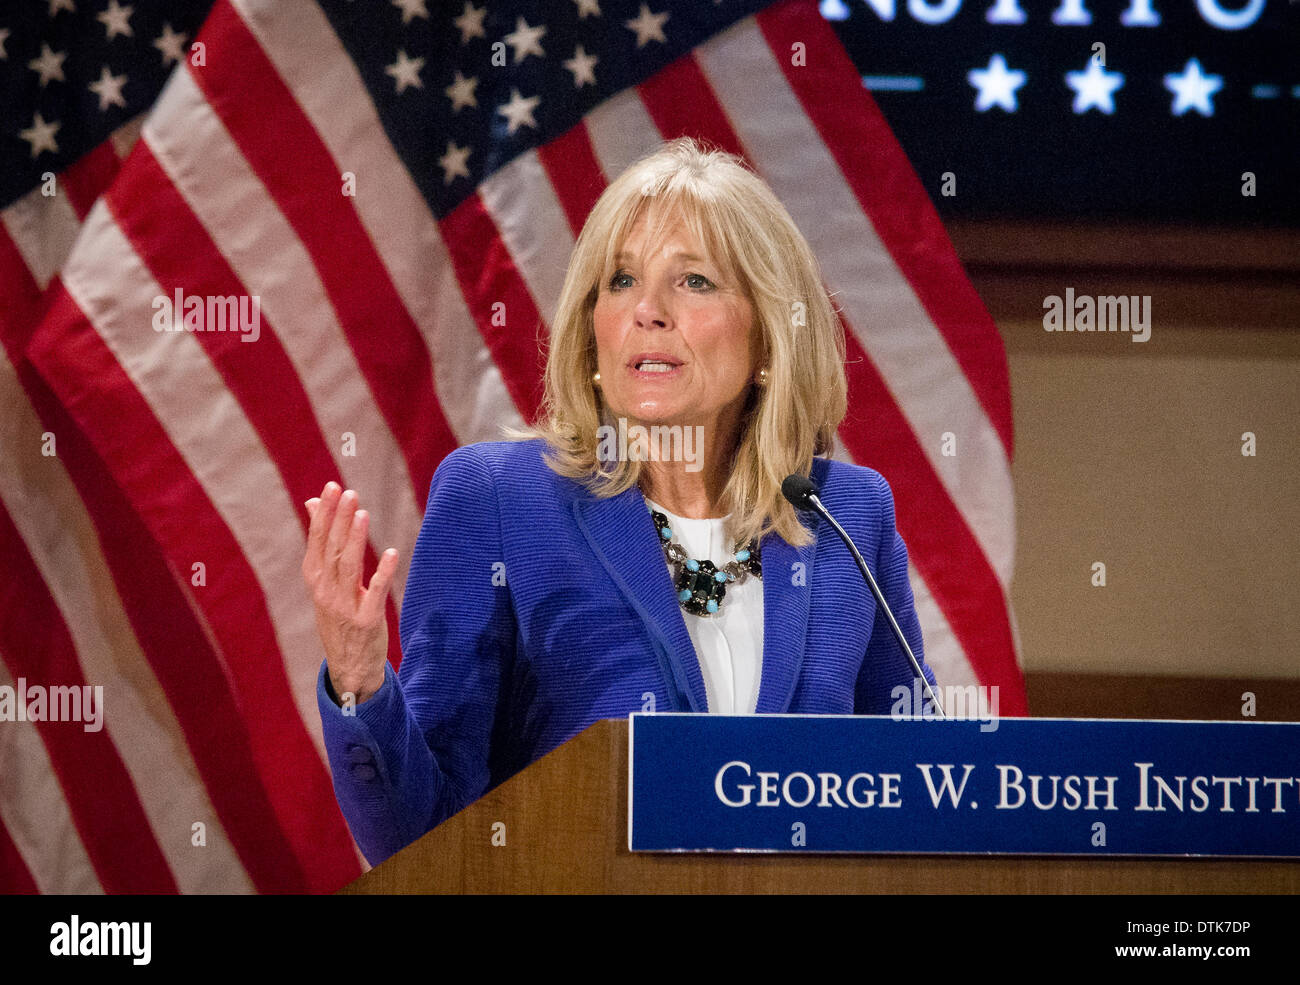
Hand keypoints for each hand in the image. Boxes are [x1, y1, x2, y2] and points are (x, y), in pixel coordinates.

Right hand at [302, 482, 398, 705]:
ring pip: (349, 567)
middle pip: (332, 549)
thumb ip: (322, 543)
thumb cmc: (338, 616)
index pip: (317, 540)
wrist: (348, 666)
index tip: (332, 488)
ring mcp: (345, 607)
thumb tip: (314, 503)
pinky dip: (384, 573)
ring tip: (362, 514)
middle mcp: (326, 592)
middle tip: (348, 492)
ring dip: (356, 539)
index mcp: (315, 580)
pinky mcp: (367, 621)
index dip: (324, 514)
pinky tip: (393, 553)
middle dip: (339, 519)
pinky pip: (375, 593)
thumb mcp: (324, 581)